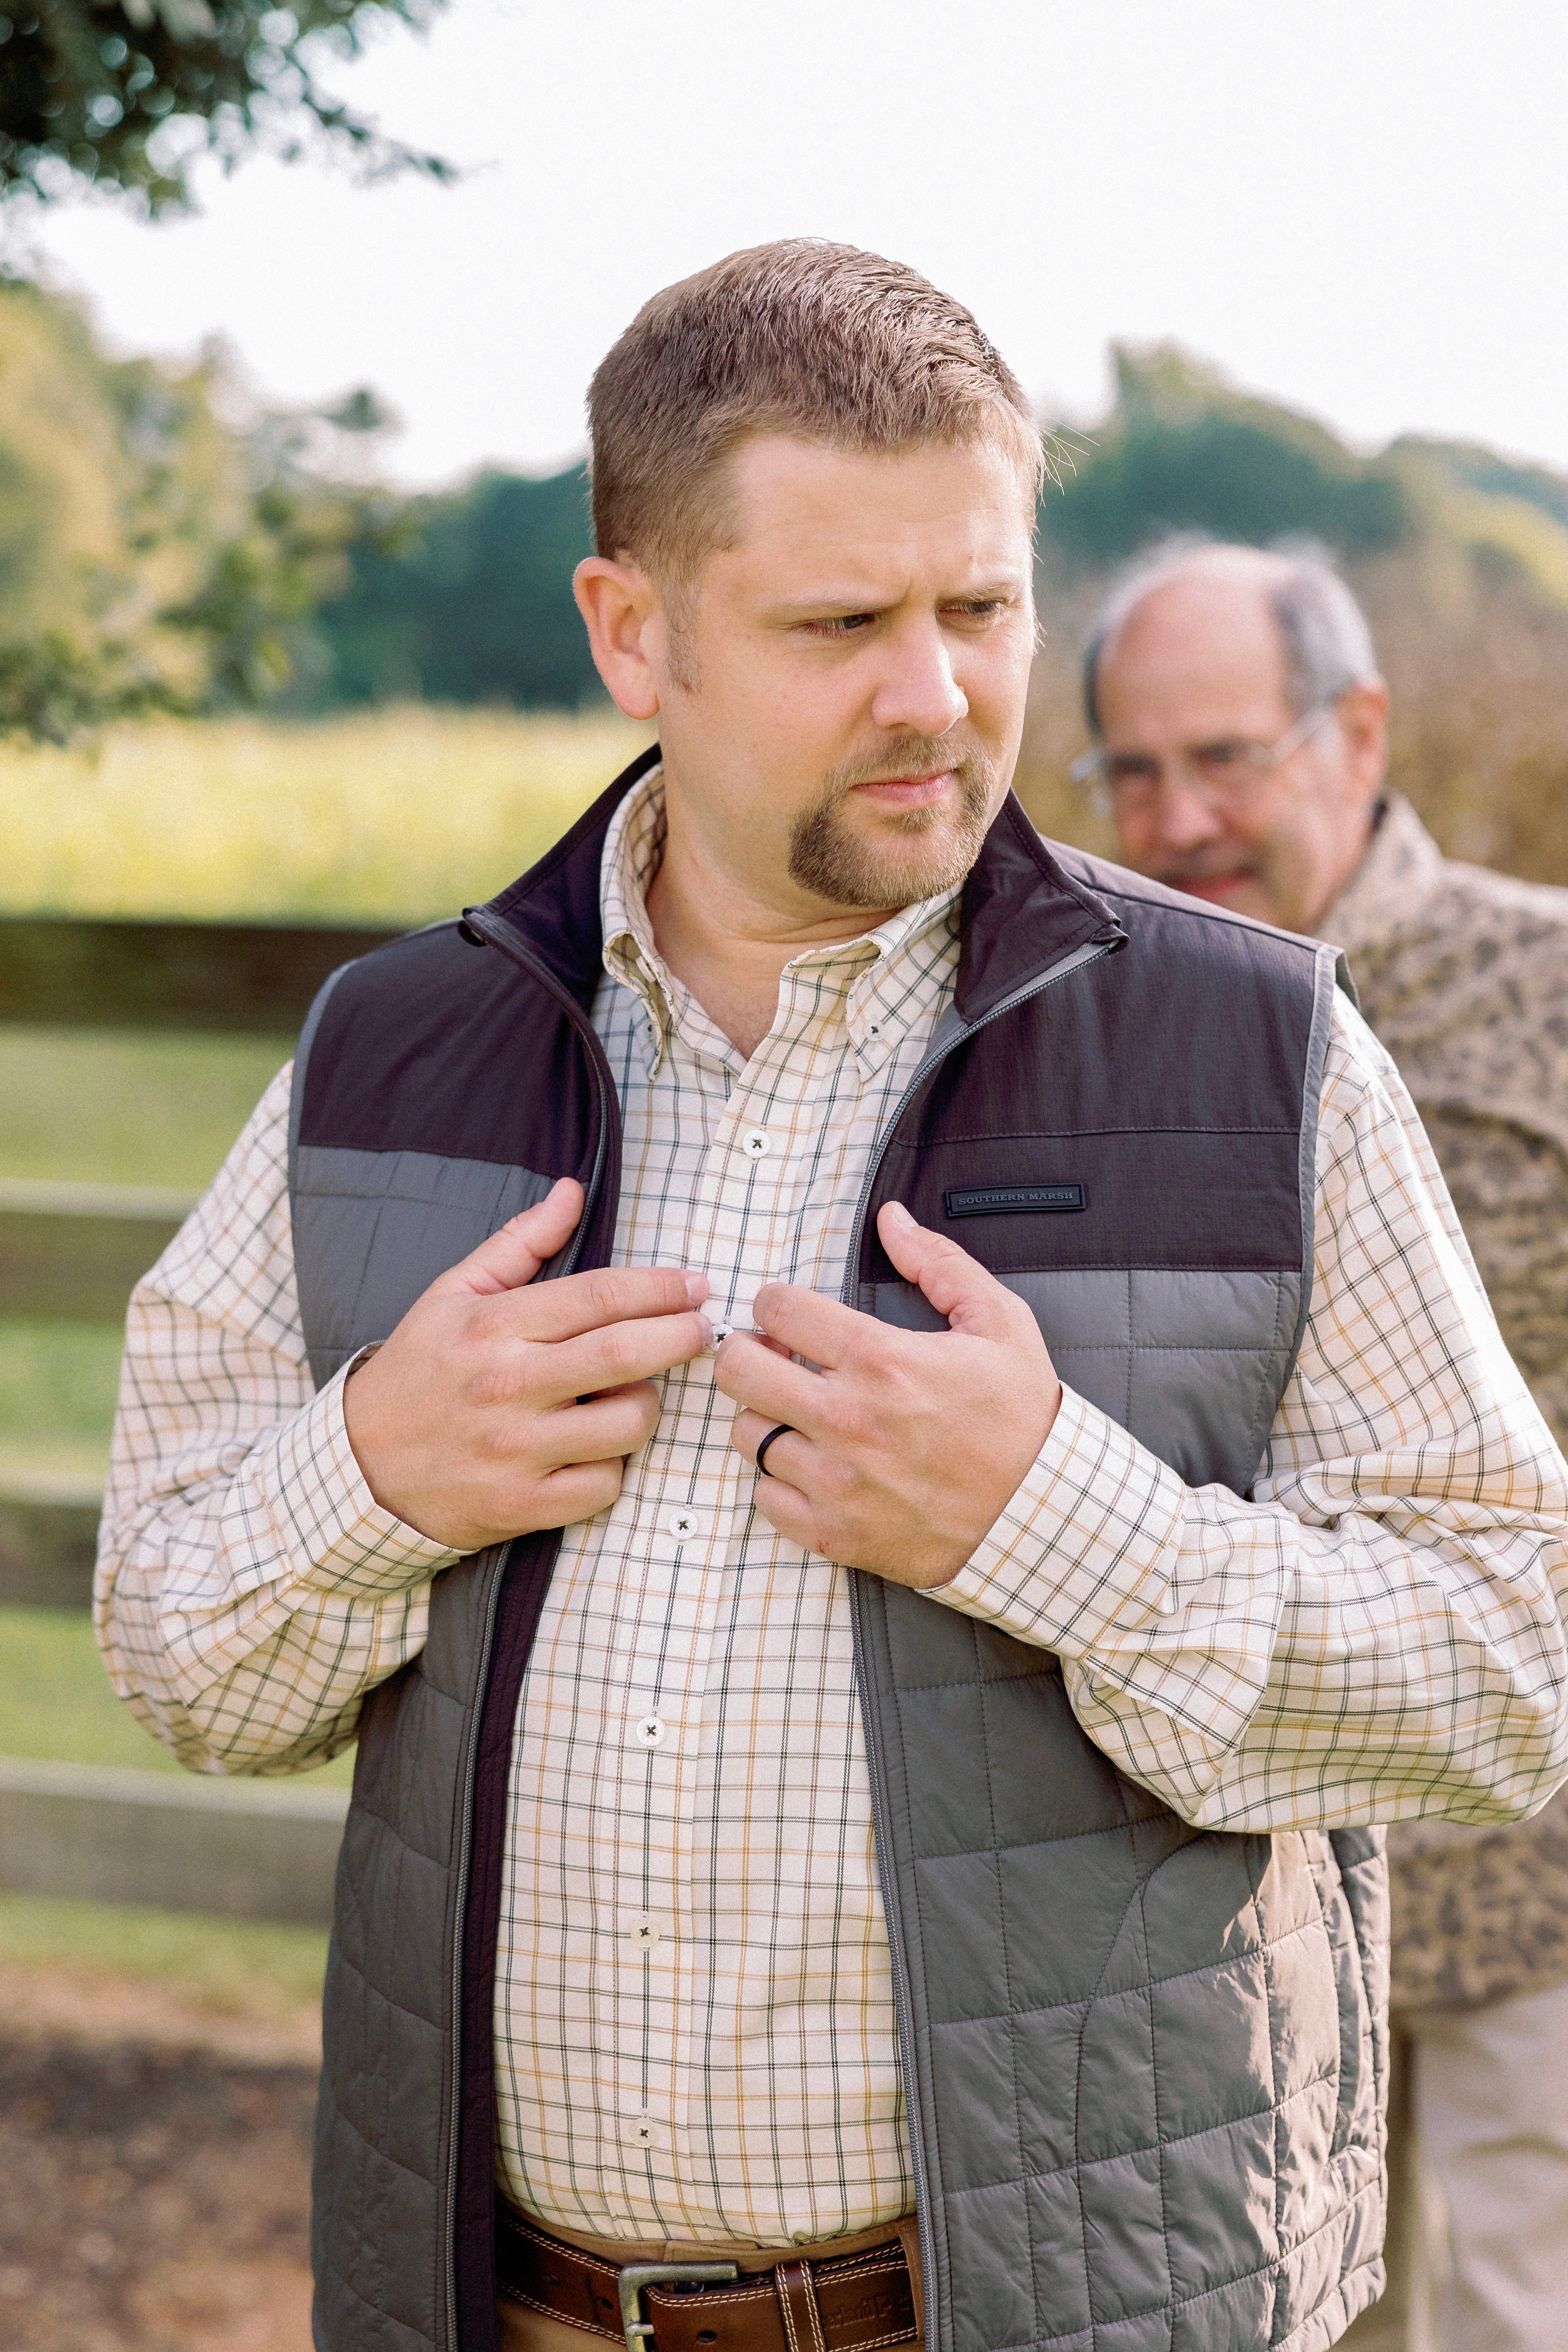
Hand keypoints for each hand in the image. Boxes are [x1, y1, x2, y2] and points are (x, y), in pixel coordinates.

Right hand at [342, 1177, 711, 1550]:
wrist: (360, 1467)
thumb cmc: (418, 1371)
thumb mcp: (453, 1293)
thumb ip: (520, 1241)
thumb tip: (572, 1192)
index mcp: (493, 1327)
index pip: (600, 1296)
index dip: (662, 1287)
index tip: (695, 1284)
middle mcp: (507, 1387)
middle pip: (625, 1354)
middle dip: (682, 1336)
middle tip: (703, 1327)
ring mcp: (516, 1451)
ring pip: (627, 1422)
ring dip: (649, 1403)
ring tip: (633, 1392)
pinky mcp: (522, 1505)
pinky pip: (604, 1484)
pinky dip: (615, 1465)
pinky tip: (598, 1447)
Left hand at [713, 1200, 1060, 1586]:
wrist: (1044, 1513)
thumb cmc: (1022, 1418)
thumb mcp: (1000, 1323)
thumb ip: (940, 1263)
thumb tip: (891, 1219)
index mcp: (882, 1361)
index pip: (778, 1309)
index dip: (778, 1303)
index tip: (792, 1316)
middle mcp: (849, 1420)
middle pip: (739, 1370)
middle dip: (750, 1352)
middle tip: (777, 1358)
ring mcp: (837, 1481)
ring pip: (746, 1433)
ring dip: (766, 1416)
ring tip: (800, 1414)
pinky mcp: (835, 1532)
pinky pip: (764, 1496)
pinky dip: (778, 1480)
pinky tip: (812, 1465)